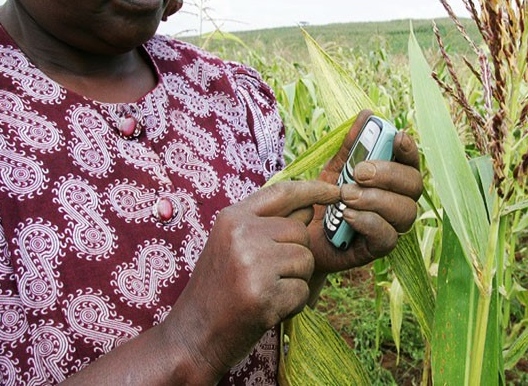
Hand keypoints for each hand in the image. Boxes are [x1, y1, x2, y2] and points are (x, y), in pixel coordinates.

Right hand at [161, 180, 339, 378]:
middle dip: (296, 256)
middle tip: (267, 277)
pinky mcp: (263, 294)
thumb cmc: (217, 290)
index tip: (335, 191)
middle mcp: (242, 234)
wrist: (192, 336)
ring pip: (306, 261)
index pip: (282, 192)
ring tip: (265, 292)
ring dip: (294, 281)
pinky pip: (302, 291)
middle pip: (301, 232)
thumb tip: (310, 207)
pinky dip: (292, 305)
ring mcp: (252, 264)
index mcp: (232, 218)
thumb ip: (268, 224)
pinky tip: (267, 310)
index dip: (313, 189)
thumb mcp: (232, 245)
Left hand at [309, 110, 422, 275]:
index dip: (409, 148)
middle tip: (359, 172)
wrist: (302, 232)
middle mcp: (399, 200)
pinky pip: (388, 237)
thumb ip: (351, 144)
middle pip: (414, 185)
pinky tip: (348, 216)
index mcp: (393, 177)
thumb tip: (367, 114)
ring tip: (346, 196)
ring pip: (405, 211)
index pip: (411, 161)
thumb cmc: (324, 197)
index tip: (397, 136)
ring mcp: (392, 225)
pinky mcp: (379, 248)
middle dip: (388, 175)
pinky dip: (368, 222)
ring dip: (376, 200)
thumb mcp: (335, 166)